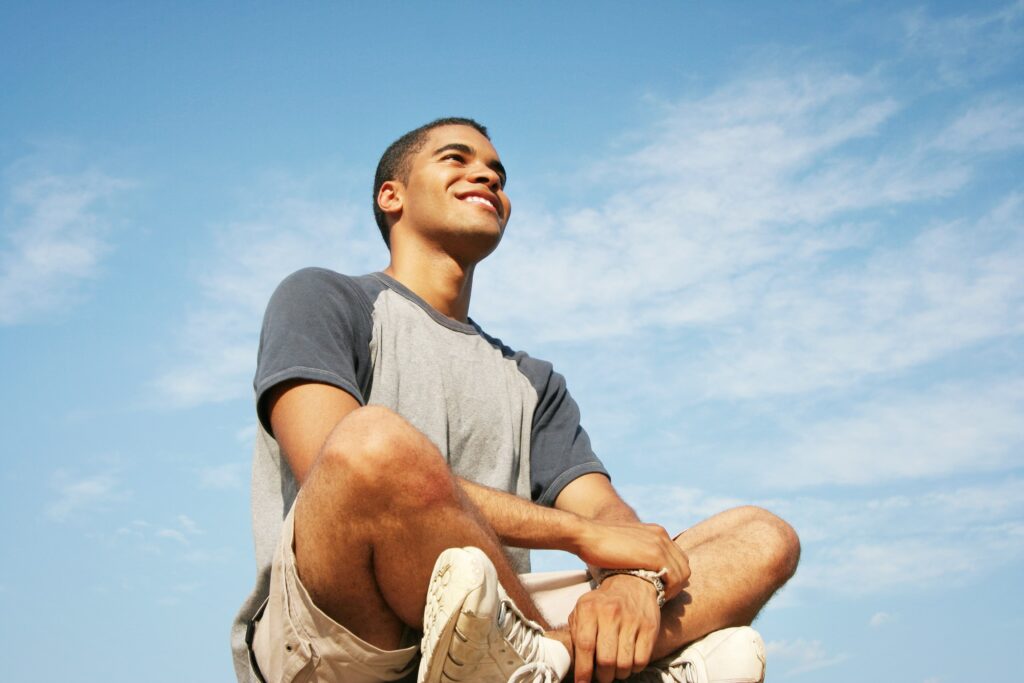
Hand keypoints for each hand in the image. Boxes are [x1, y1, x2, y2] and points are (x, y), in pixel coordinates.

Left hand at [568, 574, 661, 682]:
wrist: (631, 583)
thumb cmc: (602, 603)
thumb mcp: (582, 610)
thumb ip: (576, 633)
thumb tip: (574, 663)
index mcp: (589, 609)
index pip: (585, 646)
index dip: (583, 670)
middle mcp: (611, 613)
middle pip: (606, 659)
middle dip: (603, 676)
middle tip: (602, 677)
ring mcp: (632, 620)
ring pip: (625, 664)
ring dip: (618, 674)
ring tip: (615, 670)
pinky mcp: (649, 627)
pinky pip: (641, 660)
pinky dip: (634, 668)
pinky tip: (629, 662)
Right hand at [573, 519, 689, 599]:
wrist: (587, 534)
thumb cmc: (598, 544)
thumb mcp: (625, 544)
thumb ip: (637, 552)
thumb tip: (639, 571)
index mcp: (656, 532)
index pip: (677, 557)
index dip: (672, 575)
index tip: (661, 588)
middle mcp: (661, 535)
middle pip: (683, 564)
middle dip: (676, 583)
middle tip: (662, 596)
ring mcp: (659, 544)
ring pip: (682, 572)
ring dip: (674, 589)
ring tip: (659, 599)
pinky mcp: (654, 554)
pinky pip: (674, 577)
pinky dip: (669, 590)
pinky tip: (656, 596)